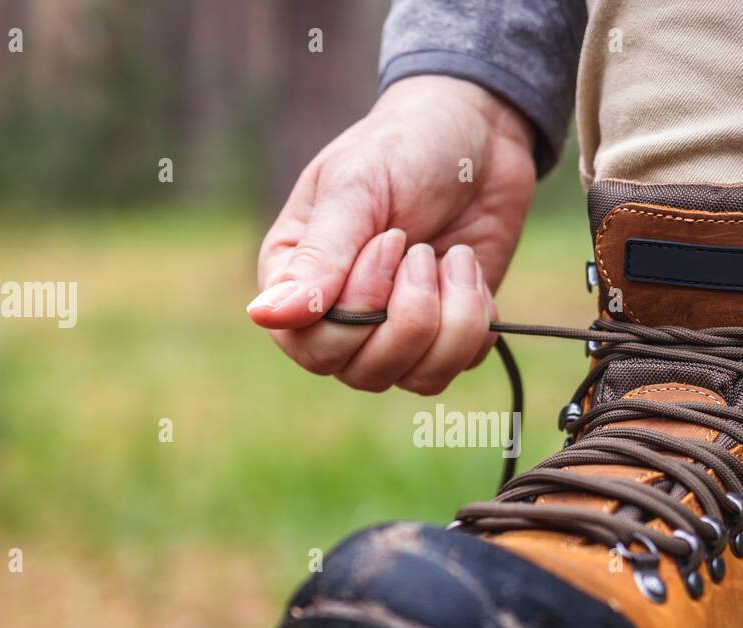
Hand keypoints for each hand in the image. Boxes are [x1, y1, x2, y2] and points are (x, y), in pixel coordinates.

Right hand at [247, 76, 536, 394]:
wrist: (478, 131)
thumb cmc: (404, 147)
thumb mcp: (355, 188)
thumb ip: (318, 256)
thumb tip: (264, 316)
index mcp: (296, 280)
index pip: (310, 346)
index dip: (359, 307)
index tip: (391, 239)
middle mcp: (339, 319)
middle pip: (364, 372)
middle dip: (410, 314)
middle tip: (423, 247)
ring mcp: (394, 332)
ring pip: (419, 380)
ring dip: (452, 319)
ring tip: (453, 256)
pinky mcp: (446, 334)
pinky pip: (461, 365)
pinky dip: (477, 319)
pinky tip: (467, 268)